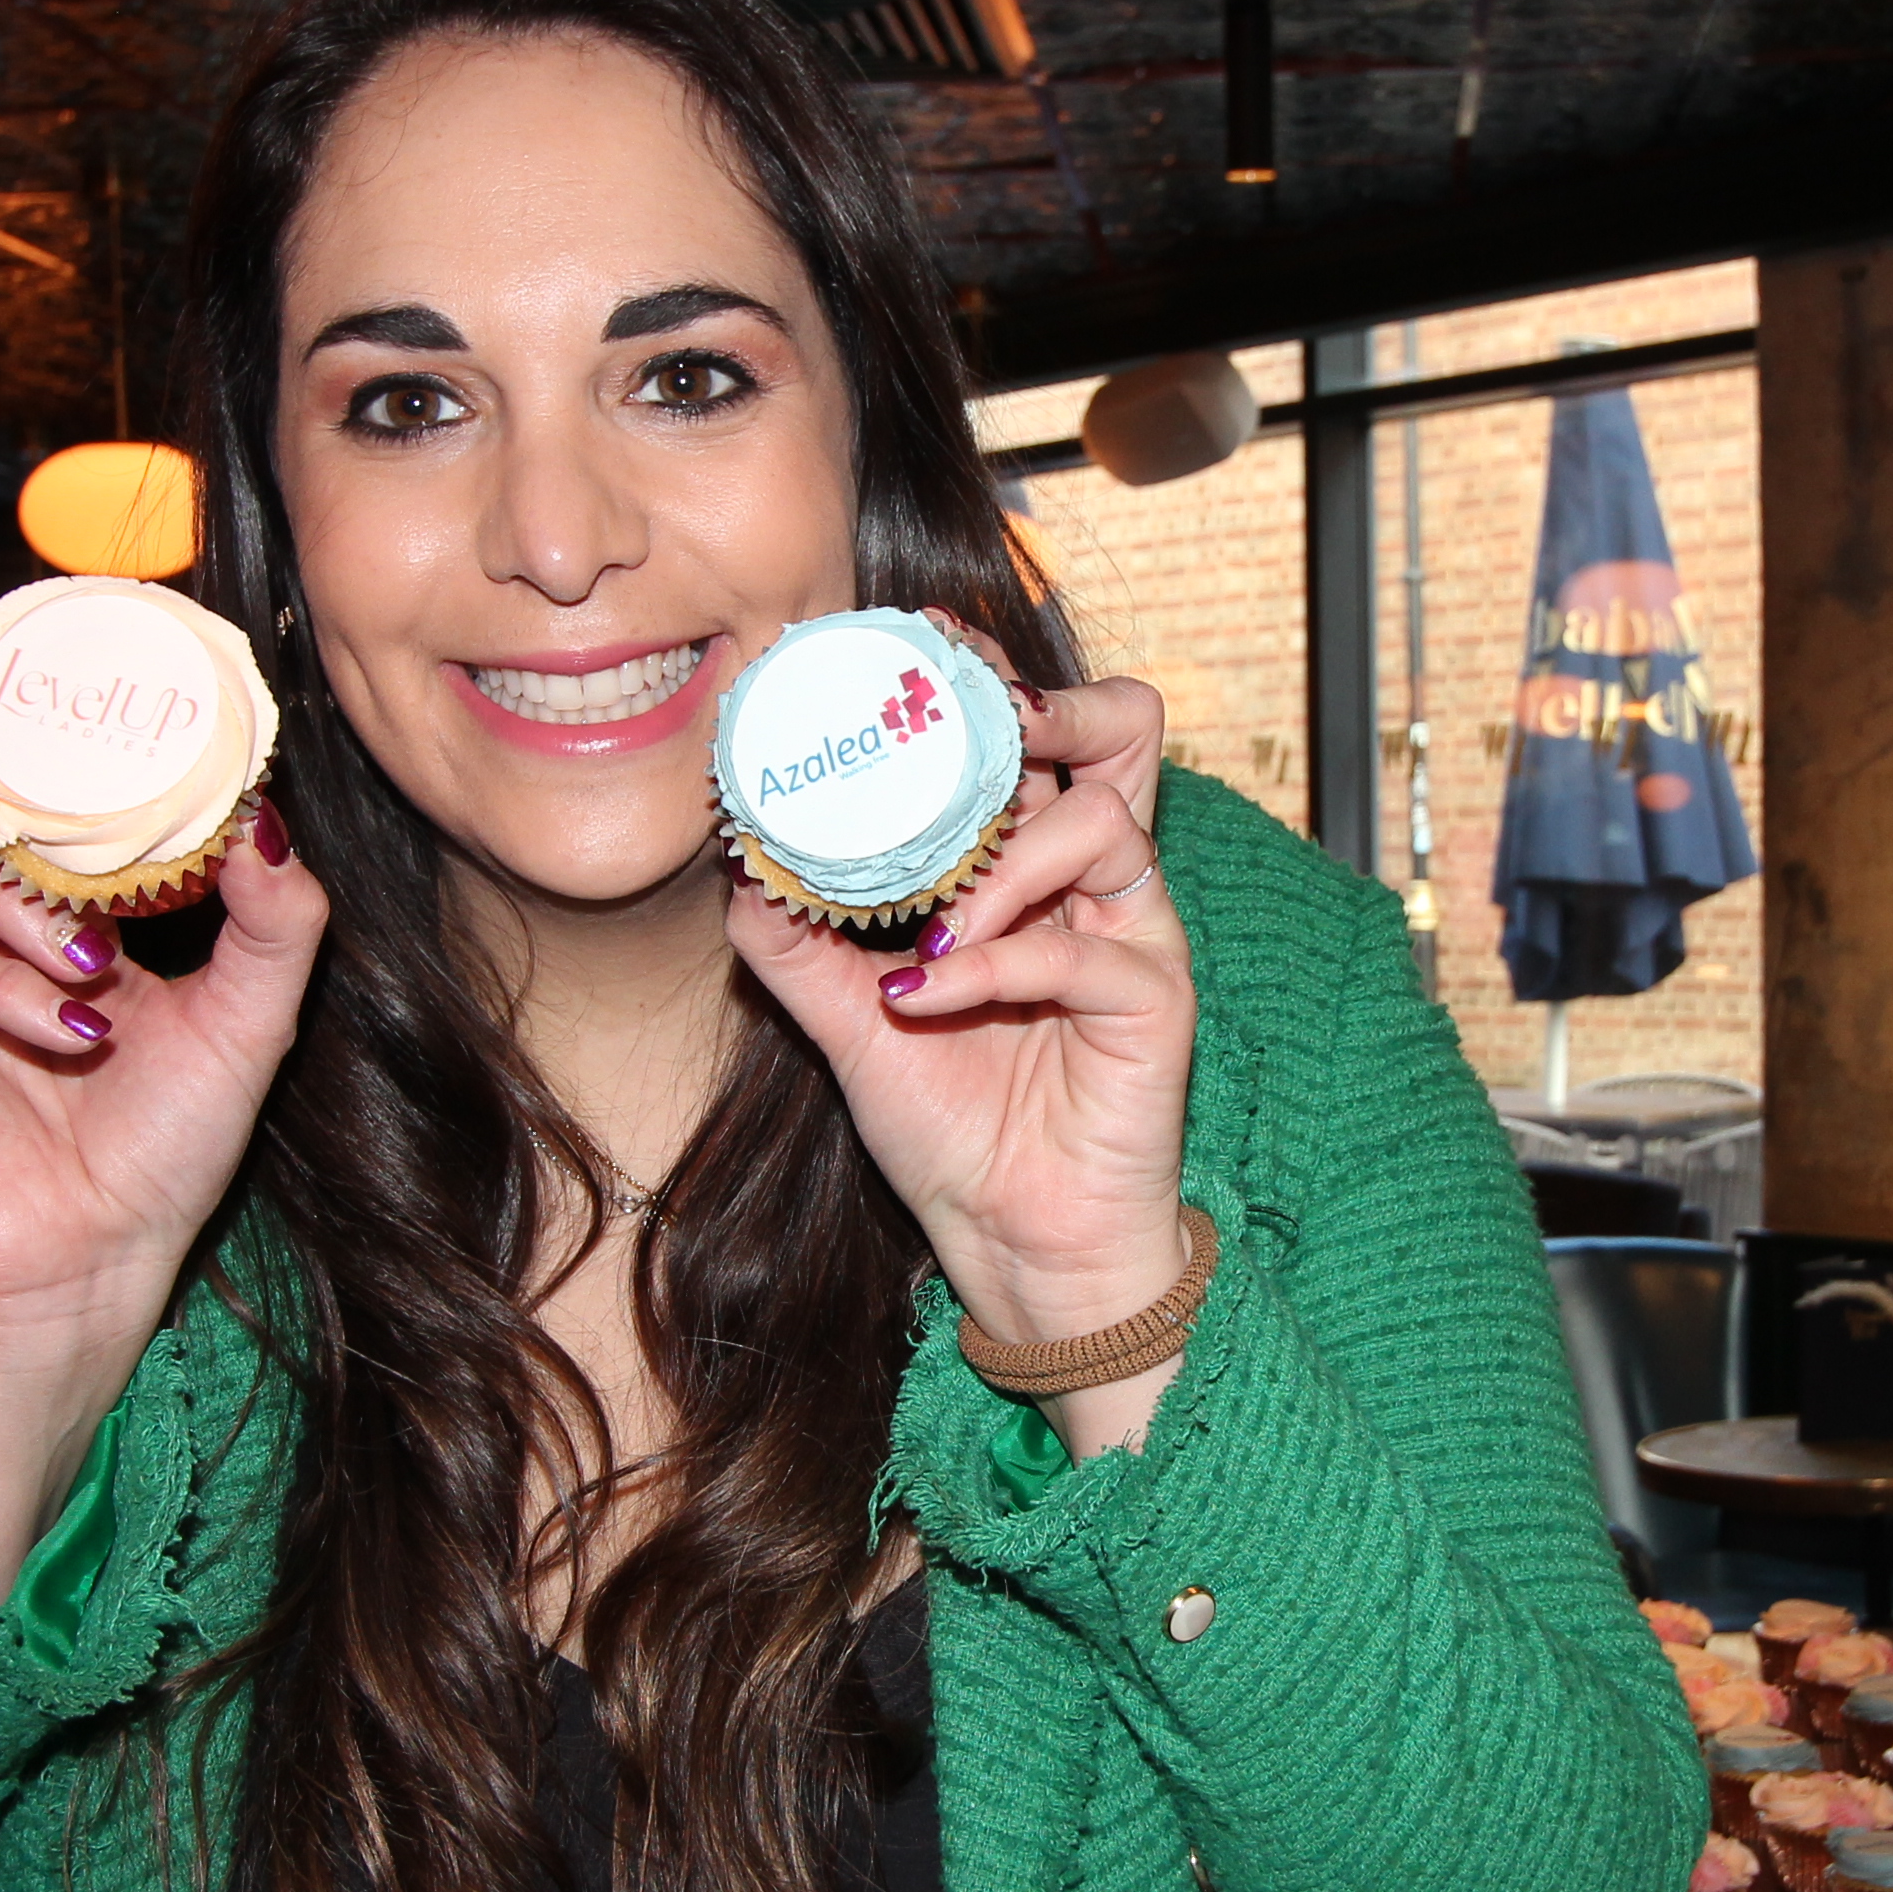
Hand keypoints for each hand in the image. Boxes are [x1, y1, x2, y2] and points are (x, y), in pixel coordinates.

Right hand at [0, 715, 325, 1581]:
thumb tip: (272, 817)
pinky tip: (71, 1033)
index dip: (28, 727)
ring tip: (92, 958)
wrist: (100, 1266)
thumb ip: (275, 919)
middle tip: (82, 818)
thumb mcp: (248, 1019)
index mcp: (38, 893)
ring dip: (11, 893)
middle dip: (2, 782)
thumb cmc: (159, 1146)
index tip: (110, 720)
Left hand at [731, 649, 1194, 1430]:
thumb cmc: (959, 1134)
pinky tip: (925, 1001)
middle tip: (971, 716)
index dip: (990, 674)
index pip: (1036, 736)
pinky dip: (992, 969)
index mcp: (1034, 870)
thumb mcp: (854, 1026)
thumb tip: (737, 872)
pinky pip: (1082, 953)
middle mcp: (1096, 886)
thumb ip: (802, 947)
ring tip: (930, 926)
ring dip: (1003, 862)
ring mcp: (1135, 938)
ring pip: (1104, 825)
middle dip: (1048, 704)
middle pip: (1123, 733)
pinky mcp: (1155, 1005)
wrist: (1016, 1249)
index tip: (915, 642)